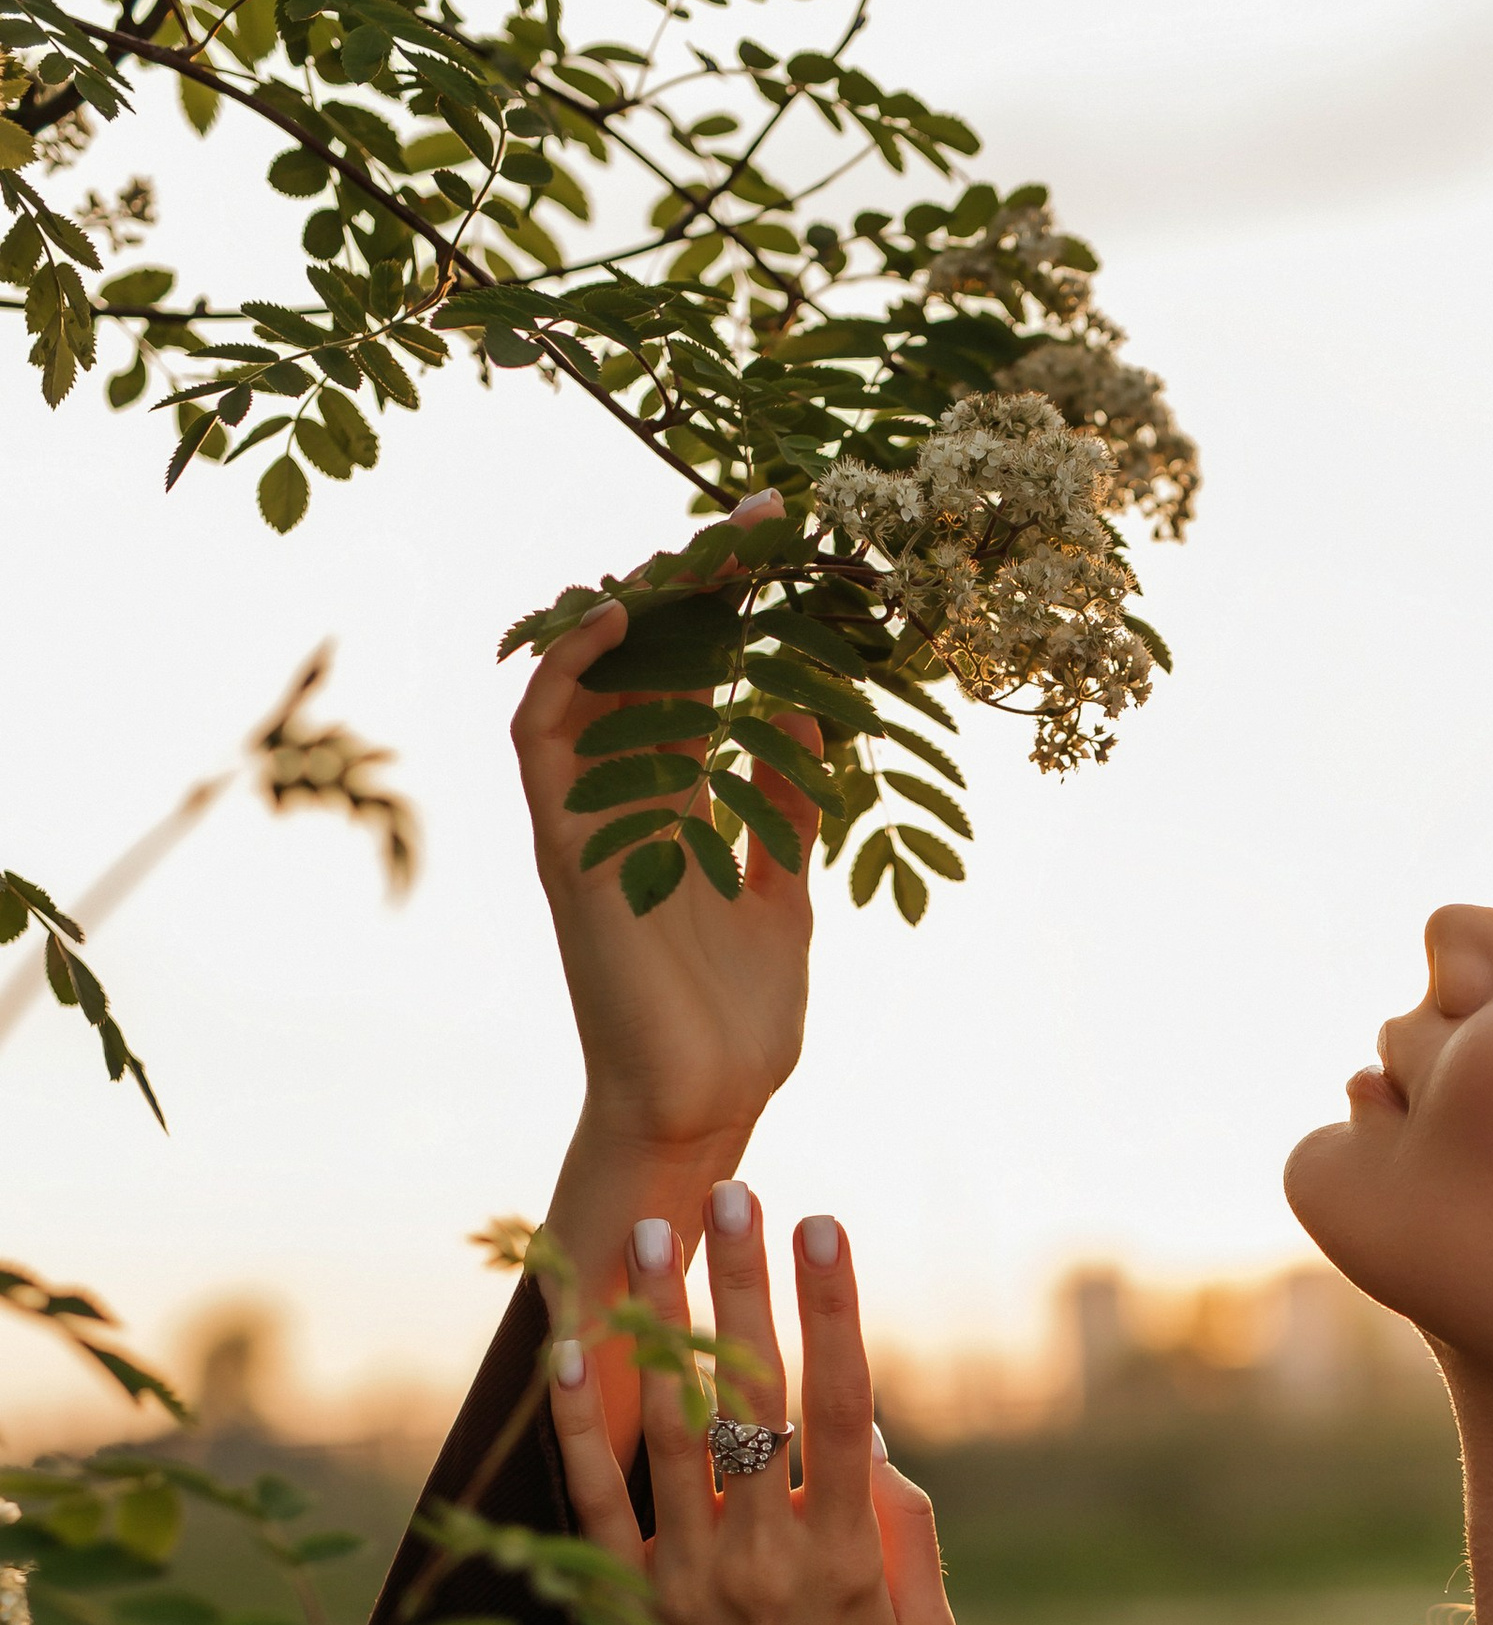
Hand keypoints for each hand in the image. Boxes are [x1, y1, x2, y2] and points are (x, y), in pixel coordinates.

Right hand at [513, 499, 820, 1170]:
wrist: (701, 1107)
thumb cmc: (737, 1021)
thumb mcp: (786, 893)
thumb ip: (787, 808)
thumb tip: (817, 716)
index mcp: (682, 805)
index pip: (701, 675)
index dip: (742, 609)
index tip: (803, 548)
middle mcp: (629, 798)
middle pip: (649, 657)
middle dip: (701, 582)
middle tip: (768, 517)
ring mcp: (593, 818)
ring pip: (591, 676)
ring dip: (640, 603)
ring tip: (705, 546)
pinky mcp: (568, 848)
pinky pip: (541, 739)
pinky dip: (567, 670)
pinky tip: (616, 616)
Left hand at [548, 1184, 953, 1624]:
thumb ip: (906, 1532)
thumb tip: (871, 1434)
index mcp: (844, 1560)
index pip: (841, 1408)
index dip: (834, 1310)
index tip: (826, 1227)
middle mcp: (761, 1556)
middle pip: (752, 1395)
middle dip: (744, 1286)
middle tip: (733, 1194)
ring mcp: (686, 1578)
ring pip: (669, 1427)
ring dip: (665, 1325)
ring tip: (654, 1235)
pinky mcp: (626, 1603)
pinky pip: (594, 1497)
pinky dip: (578, 1421)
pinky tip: (571, 1347)